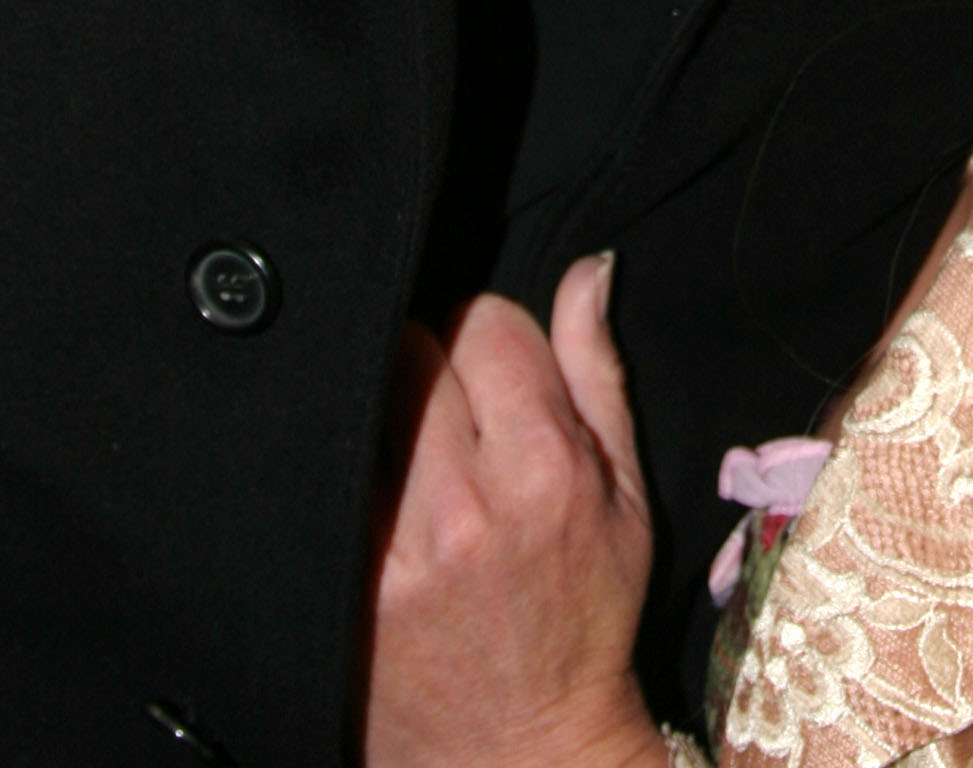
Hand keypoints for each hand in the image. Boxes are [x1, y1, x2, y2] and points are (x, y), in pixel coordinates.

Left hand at [363, 254, 659, 767]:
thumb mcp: (625, 495)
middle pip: (414, 346)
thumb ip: (596, 371)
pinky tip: (373, 487)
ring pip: (362, 399)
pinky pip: (330, 471)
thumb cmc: (585, 618)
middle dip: (434, 360)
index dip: (493, 335)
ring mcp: (393, 547)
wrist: (519, 749)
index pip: (487, 322)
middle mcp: (463, 504)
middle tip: (451, 408)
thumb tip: (587, 269)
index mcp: (544, 470)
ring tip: (412, 447)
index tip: (497, 368)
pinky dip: (348, 460)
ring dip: (385, 406)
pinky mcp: (345, 581)